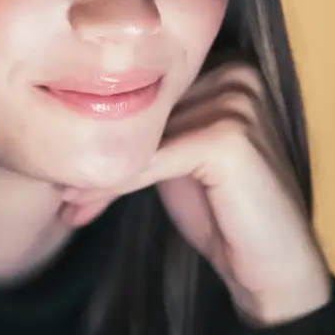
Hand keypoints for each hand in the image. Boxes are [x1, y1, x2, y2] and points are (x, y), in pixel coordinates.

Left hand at [66, 57, 329, 325]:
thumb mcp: (174, 161)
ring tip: (70, 205)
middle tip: (61, 195)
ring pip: (142, 136)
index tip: (63, 172)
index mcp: (225, 66)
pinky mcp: (230, 138)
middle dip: (97, 157)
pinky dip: (118, 184)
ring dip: (100, 176)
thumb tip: (64, 126)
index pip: (147, 91)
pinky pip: (152, 158)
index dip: (103, 132)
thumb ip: (143, 131)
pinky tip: (88, 207)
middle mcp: (235, 72)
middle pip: (143, 112)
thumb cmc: (223, 214)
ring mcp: (237, 101)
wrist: (273, 268)